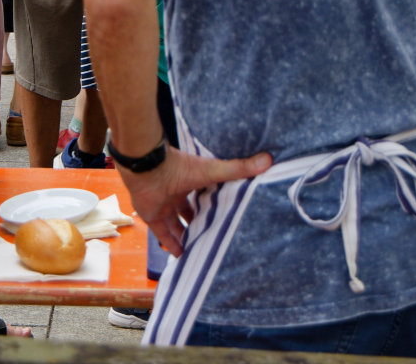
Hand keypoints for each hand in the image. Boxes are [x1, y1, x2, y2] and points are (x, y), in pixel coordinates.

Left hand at [120, 146, 271, 258]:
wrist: (147, 167)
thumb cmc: (179, 166)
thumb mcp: (212, 170)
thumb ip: (237, 168)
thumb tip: (268, 160)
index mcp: (191, 180)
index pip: (205, 194)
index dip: (214, 204)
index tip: (227, 215)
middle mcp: (177, 193)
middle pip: (190, 211)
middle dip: (200, 222)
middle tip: (215, 236)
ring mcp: (164, 205)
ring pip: (176, 224)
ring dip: (187, 235)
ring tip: (201, 250)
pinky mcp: (153, 216)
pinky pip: (163, 235)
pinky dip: (171, 246)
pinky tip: (182, 257)